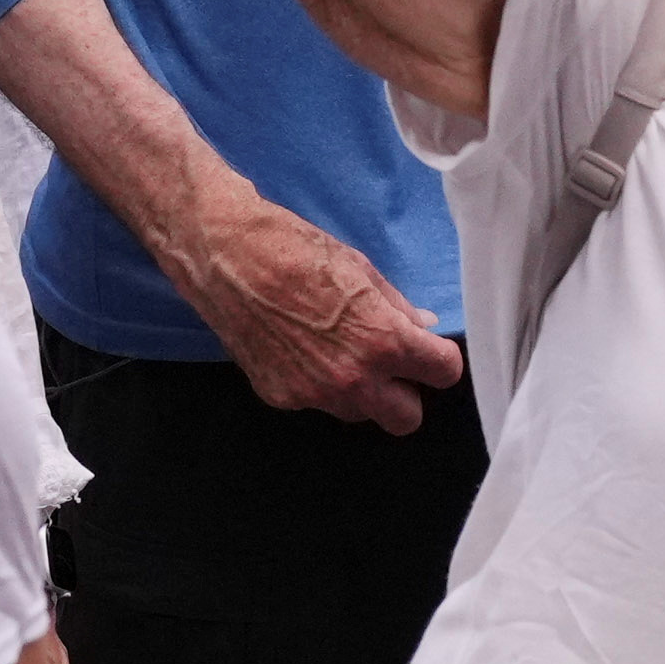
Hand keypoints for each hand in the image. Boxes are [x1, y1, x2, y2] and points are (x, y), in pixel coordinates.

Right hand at [163, 187, 464, 431]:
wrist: (219, 249)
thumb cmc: (290, 246)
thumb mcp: (357, 266)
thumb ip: (396, 307)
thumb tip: (422, 328)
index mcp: (381, 340)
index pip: (445, 373)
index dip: (437, 356)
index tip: (425, 346)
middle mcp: (351, 378)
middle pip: (407, 418)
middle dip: (403, 390)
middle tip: (386, 360)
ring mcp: (312, 393)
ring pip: (359, 412)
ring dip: (360, 390)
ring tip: (335, 348)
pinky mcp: (278, 396)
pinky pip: (315, 402)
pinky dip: (316, 383)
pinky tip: (297, 347)